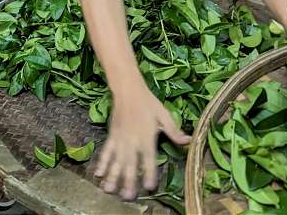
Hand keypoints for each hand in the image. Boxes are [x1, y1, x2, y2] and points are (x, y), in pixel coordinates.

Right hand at [95, 85, 189, 199]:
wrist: (128, 90)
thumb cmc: (148, 103)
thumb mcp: (164, 115)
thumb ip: (174, 131)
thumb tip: (188, 141)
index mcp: (146, 137)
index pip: (148, 159)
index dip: (149, 173)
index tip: (149, 186)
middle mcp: (132, 141)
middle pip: (130, 164)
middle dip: (128, 181)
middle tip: (128, 197)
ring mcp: (120, 140)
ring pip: (116, 161)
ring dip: (112, 176)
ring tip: (109, 190)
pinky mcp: (112, 136)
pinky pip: (106, 152)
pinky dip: (102, 163)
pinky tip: (98, 174)